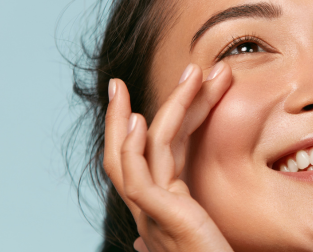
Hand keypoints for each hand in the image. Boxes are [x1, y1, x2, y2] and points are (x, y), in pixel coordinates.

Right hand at [103, 63, 233, 251]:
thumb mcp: (194, 241)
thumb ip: (172, 229)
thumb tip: (138, 241)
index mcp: (158, 211)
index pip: (144, 161)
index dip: (140, 128)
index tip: (135, 102)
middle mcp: (148, 211)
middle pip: (125, 154)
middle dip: (120, 115)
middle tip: (118, 82)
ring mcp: (151, 215)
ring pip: (137, 153)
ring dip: (151, 110)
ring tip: (176, 75)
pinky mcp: (162, 219)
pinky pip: (138, 178)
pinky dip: (134, 147)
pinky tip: (136, 120)